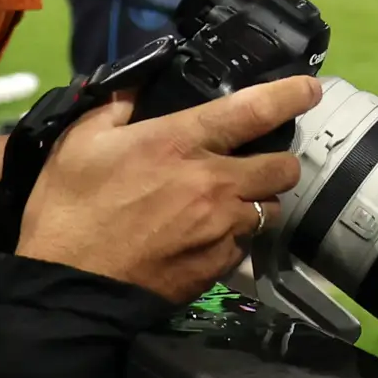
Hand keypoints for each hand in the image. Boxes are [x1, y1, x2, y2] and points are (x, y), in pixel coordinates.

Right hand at [15, 76, 315, 304]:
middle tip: (258, 162)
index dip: (291, 95)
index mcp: (180, 142)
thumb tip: (136, 88)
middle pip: (282, 167)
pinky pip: (244, 245)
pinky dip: (234, 239)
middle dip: (279, 162)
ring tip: (232, 203)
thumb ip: (116, 108)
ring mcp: (220, 229)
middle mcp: (213, 183)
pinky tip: (208, 238)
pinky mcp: (218, 267)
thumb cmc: (69, 209)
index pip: (254, 110)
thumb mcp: (80, 142)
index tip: (310, 89)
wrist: (67, 289)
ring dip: (257, 203)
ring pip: (269, 210)